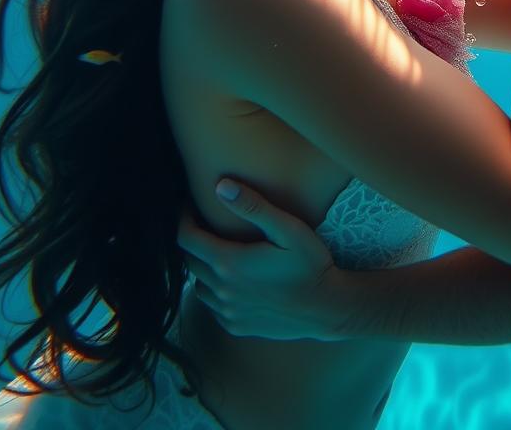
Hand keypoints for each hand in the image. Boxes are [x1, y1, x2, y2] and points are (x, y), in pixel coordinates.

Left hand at [178, 178, 347, 340]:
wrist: (327, 309)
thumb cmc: (311, 264)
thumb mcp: (288, 229)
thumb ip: (254, 206)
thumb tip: (220, 186)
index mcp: (230, 263)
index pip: (186, 238)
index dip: (183, 218)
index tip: (190, 204)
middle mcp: (222, 290)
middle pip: (189, 261)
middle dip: (193, 239)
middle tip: (206, 223)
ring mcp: (227, 312)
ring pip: (198, 285)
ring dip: (203, 266)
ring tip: (220, 250)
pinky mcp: (235, 326)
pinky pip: (212, 305)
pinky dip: (215, 289)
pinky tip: (234, 279)